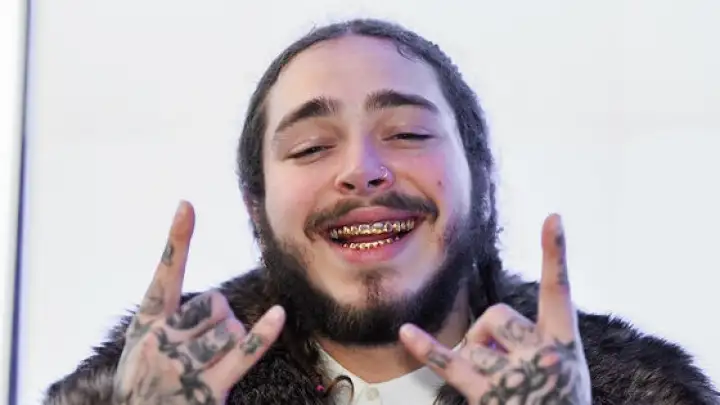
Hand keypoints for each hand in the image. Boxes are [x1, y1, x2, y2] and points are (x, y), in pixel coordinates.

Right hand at [113, 201, 285, 404]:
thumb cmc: (144, 382)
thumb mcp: (140, 347)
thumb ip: (167, 318)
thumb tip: (216, 299)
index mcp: (145, 326)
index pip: (164, 275)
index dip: (176, 240)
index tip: (187, 205)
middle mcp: (160, 343)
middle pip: (214, 303)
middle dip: (218, 316)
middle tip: (203, 342)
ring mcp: (184, 367)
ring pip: (231, 327)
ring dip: (231, 338)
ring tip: (212, 359)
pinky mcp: (209, 390)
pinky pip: (244, 352)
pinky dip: (264, 333)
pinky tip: (278, 315)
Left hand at [400, 214, 591, 403]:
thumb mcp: (566, 373)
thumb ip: (536, 341)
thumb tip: (485, 328)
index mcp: (565, 346)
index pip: (560, 291)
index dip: (556, 253)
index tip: (553, 217)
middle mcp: (543, 356)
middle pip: (496, 314)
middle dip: (489, 332)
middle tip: (506, 364)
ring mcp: (515, 376)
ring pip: (476, 336)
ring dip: (476, 353)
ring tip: (497, 382)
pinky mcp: (487, 395)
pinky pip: (450, 363)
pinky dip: (426, 348)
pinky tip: (406, 331)